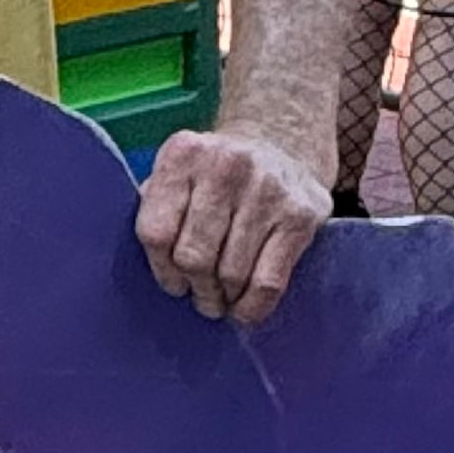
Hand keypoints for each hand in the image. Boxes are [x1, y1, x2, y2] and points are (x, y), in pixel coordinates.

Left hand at [135, 123, 332, 326]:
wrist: (281, 144)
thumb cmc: (216, 173)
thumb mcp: (178, 170)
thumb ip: (156, 205)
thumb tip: (154, 261)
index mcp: (183, 154)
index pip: (156, 231)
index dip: (161, 269)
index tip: (173, 283)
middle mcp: (225, 166)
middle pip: (193, 257)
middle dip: (195, 288)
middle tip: (200, 297)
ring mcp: (267, 190)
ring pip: (231, 274)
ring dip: (222, 299)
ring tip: (221, 300)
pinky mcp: (299, 217)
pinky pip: (268, 283)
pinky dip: (252, 307)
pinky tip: (244, 308)